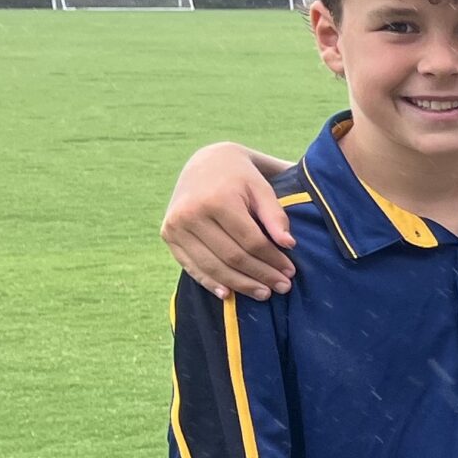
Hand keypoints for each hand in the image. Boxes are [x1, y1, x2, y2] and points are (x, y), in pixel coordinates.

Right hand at [165, 146, 294, 298]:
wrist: (204, 162)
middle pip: (232, 257)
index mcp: (217, 199)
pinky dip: (209, 282)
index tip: (290, 272)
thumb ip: (275, 214)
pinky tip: (229, 294)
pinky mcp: (168, 235)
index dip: (272, 260)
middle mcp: (191, 213)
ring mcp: (176, 226)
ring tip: (263, 294)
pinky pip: (191, 266)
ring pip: (212, 266)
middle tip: (282, 288)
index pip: (251, 241)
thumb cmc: (240, 176)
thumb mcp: (262, 187)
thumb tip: (289, 245)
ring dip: (239, 284)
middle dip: (260, 275)